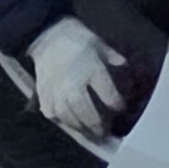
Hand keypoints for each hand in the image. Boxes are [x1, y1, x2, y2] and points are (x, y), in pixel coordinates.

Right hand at [11, 15, 127, 144]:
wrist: (46, 36)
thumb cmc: (77, 39)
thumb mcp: (100, 44)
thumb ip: (113, 57)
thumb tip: (124, 65)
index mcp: (92, 70)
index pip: (109, 95)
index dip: (116, 104)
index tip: (120, 108)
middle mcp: (75, 84)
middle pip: (88, 112)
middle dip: (98, 124)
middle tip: (104, 131)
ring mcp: (57, 92)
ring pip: (71, 118)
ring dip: (81, 127)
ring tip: (89, 131)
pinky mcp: (44, 95)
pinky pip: (54, 115)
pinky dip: (63, 121)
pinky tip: (70, 123)